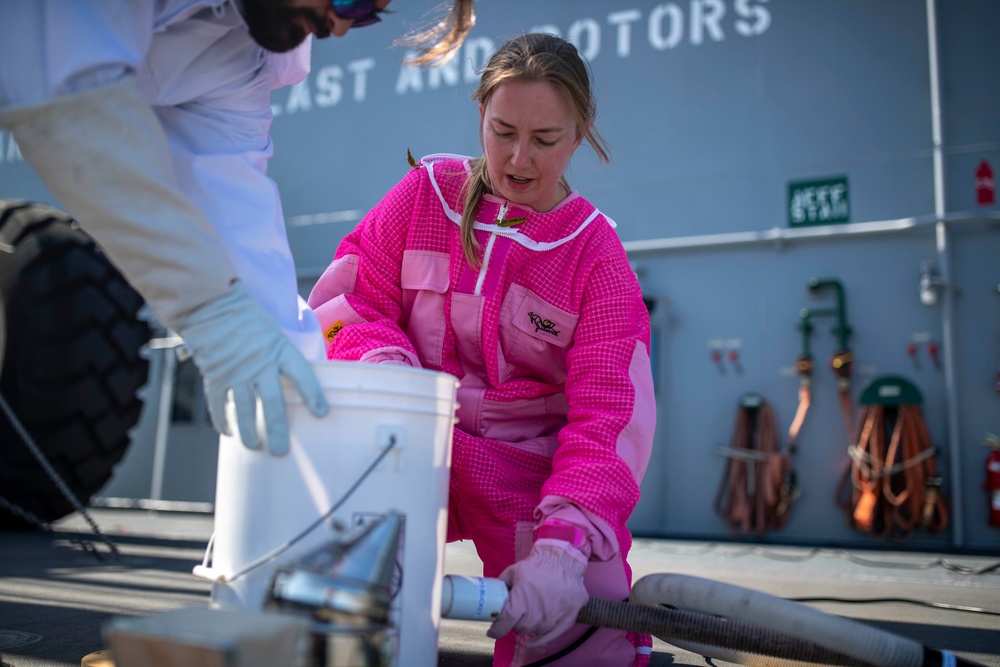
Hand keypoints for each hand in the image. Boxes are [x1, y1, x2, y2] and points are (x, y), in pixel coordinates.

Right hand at [173, 282, 328, 455]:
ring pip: (244, 409)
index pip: (301, 374)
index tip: (322, 413)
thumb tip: (297, 370)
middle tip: (282, 451)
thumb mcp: (273, 327)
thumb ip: (281, 351)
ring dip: (249, 431)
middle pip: (272, 402)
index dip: (313, 394)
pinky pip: (219, 403)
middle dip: (278, 429)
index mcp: (278, 348)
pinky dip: (222, 419)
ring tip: (256, 447)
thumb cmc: (245, 312)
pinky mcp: (215, 374)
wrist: (209, 302)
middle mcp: (259, 363)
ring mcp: (236, 371)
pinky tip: (227, 433)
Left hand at [487, 541, 588, 649]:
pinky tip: (532, 644)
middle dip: (514, 622)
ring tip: (529, 613)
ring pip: (534, 631)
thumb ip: (502, 583)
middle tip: (515, 613)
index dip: (496, 629)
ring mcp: (552, 620)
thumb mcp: (515, 570)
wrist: (565, 562)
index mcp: (521, 603)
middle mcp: (536, 615)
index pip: (504, 624)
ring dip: (528, 626)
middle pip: (519, 629)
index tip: (492, 630)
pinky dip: (540, 642)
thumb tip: (493, 590)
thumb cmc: (540, 565)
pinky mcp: (566, 621)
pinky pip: (550, 637)